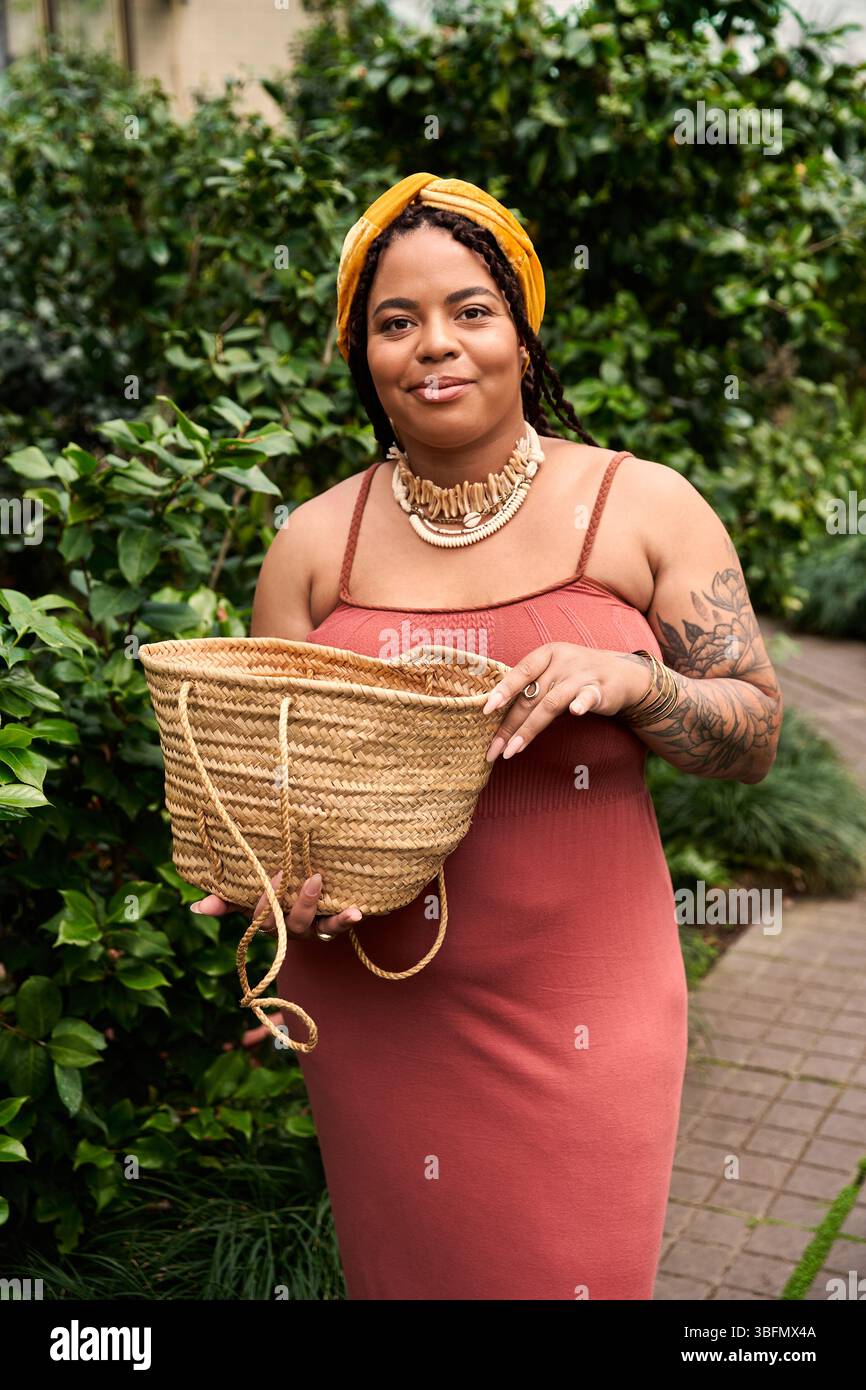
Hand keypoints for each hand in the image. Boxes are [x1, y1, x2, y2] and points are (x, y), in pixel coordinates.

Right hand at [189, 870, 361, 940]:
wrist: (310, 888)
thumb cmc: (272, 893)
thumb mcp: (247, 896)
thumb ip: (224, 901)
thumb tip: (196, 907)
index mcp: (268, 921)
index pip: (262, 918)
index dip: (265, 902)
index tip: (274, 874)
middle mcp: (290, 929)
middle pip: (288, 925)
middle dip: (293, 902)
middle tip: (294, 873)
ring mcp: (312, 928)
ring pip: (314, 927)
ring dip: (316, 908)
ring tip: (318, 882)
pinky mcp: (332, 923)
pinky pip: (339, 925)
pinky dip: (346, 919)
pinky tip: (356, 912)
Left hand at [482, 643, 650, 761]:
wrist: (622, 674)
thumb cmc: (577, 676)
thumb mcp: (553, 673)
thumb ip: (531, 688)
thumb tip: (495, 713)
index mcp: (547, 654)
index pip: (521, 671)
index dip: (503, 690)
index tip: (486, 709)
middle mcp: (562, 661)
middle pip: (531, 696)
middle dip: (509, 725)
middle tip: (494, 749)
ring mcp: (581, 675)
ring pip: (551, 704)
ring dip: (529, 729)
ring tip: (512, 750)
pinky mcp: (599, 690)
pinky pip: (588, 696)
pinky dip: (581, 703)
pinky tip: (575, 712)